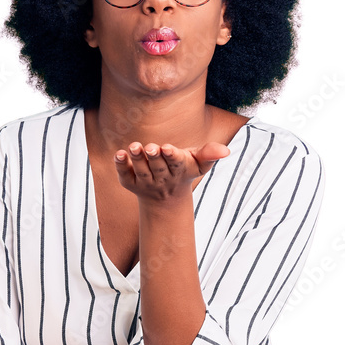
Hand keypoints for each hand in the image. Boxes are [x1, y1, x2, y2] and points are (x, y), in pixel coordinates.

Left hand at [113, 139, 230, 201]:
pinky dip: (120, 166)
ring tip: (133, 147)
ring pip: (141, 171)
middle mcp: (161, 178)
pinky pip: (124, 175)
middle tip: (149, 147)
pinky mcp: (130, 183)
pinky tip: (118, 154)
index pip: (176, 163)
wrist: (165, 197)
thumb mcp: (198, 163)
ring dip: (136, 159)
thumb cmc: (183, 170)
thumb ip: (209, 154)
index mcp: (178, 171)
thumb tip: (226, 150)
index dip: (171, 156)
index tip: (167, 148)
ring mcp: (145, 182)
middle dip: (153, 157)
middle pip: (157, 167)